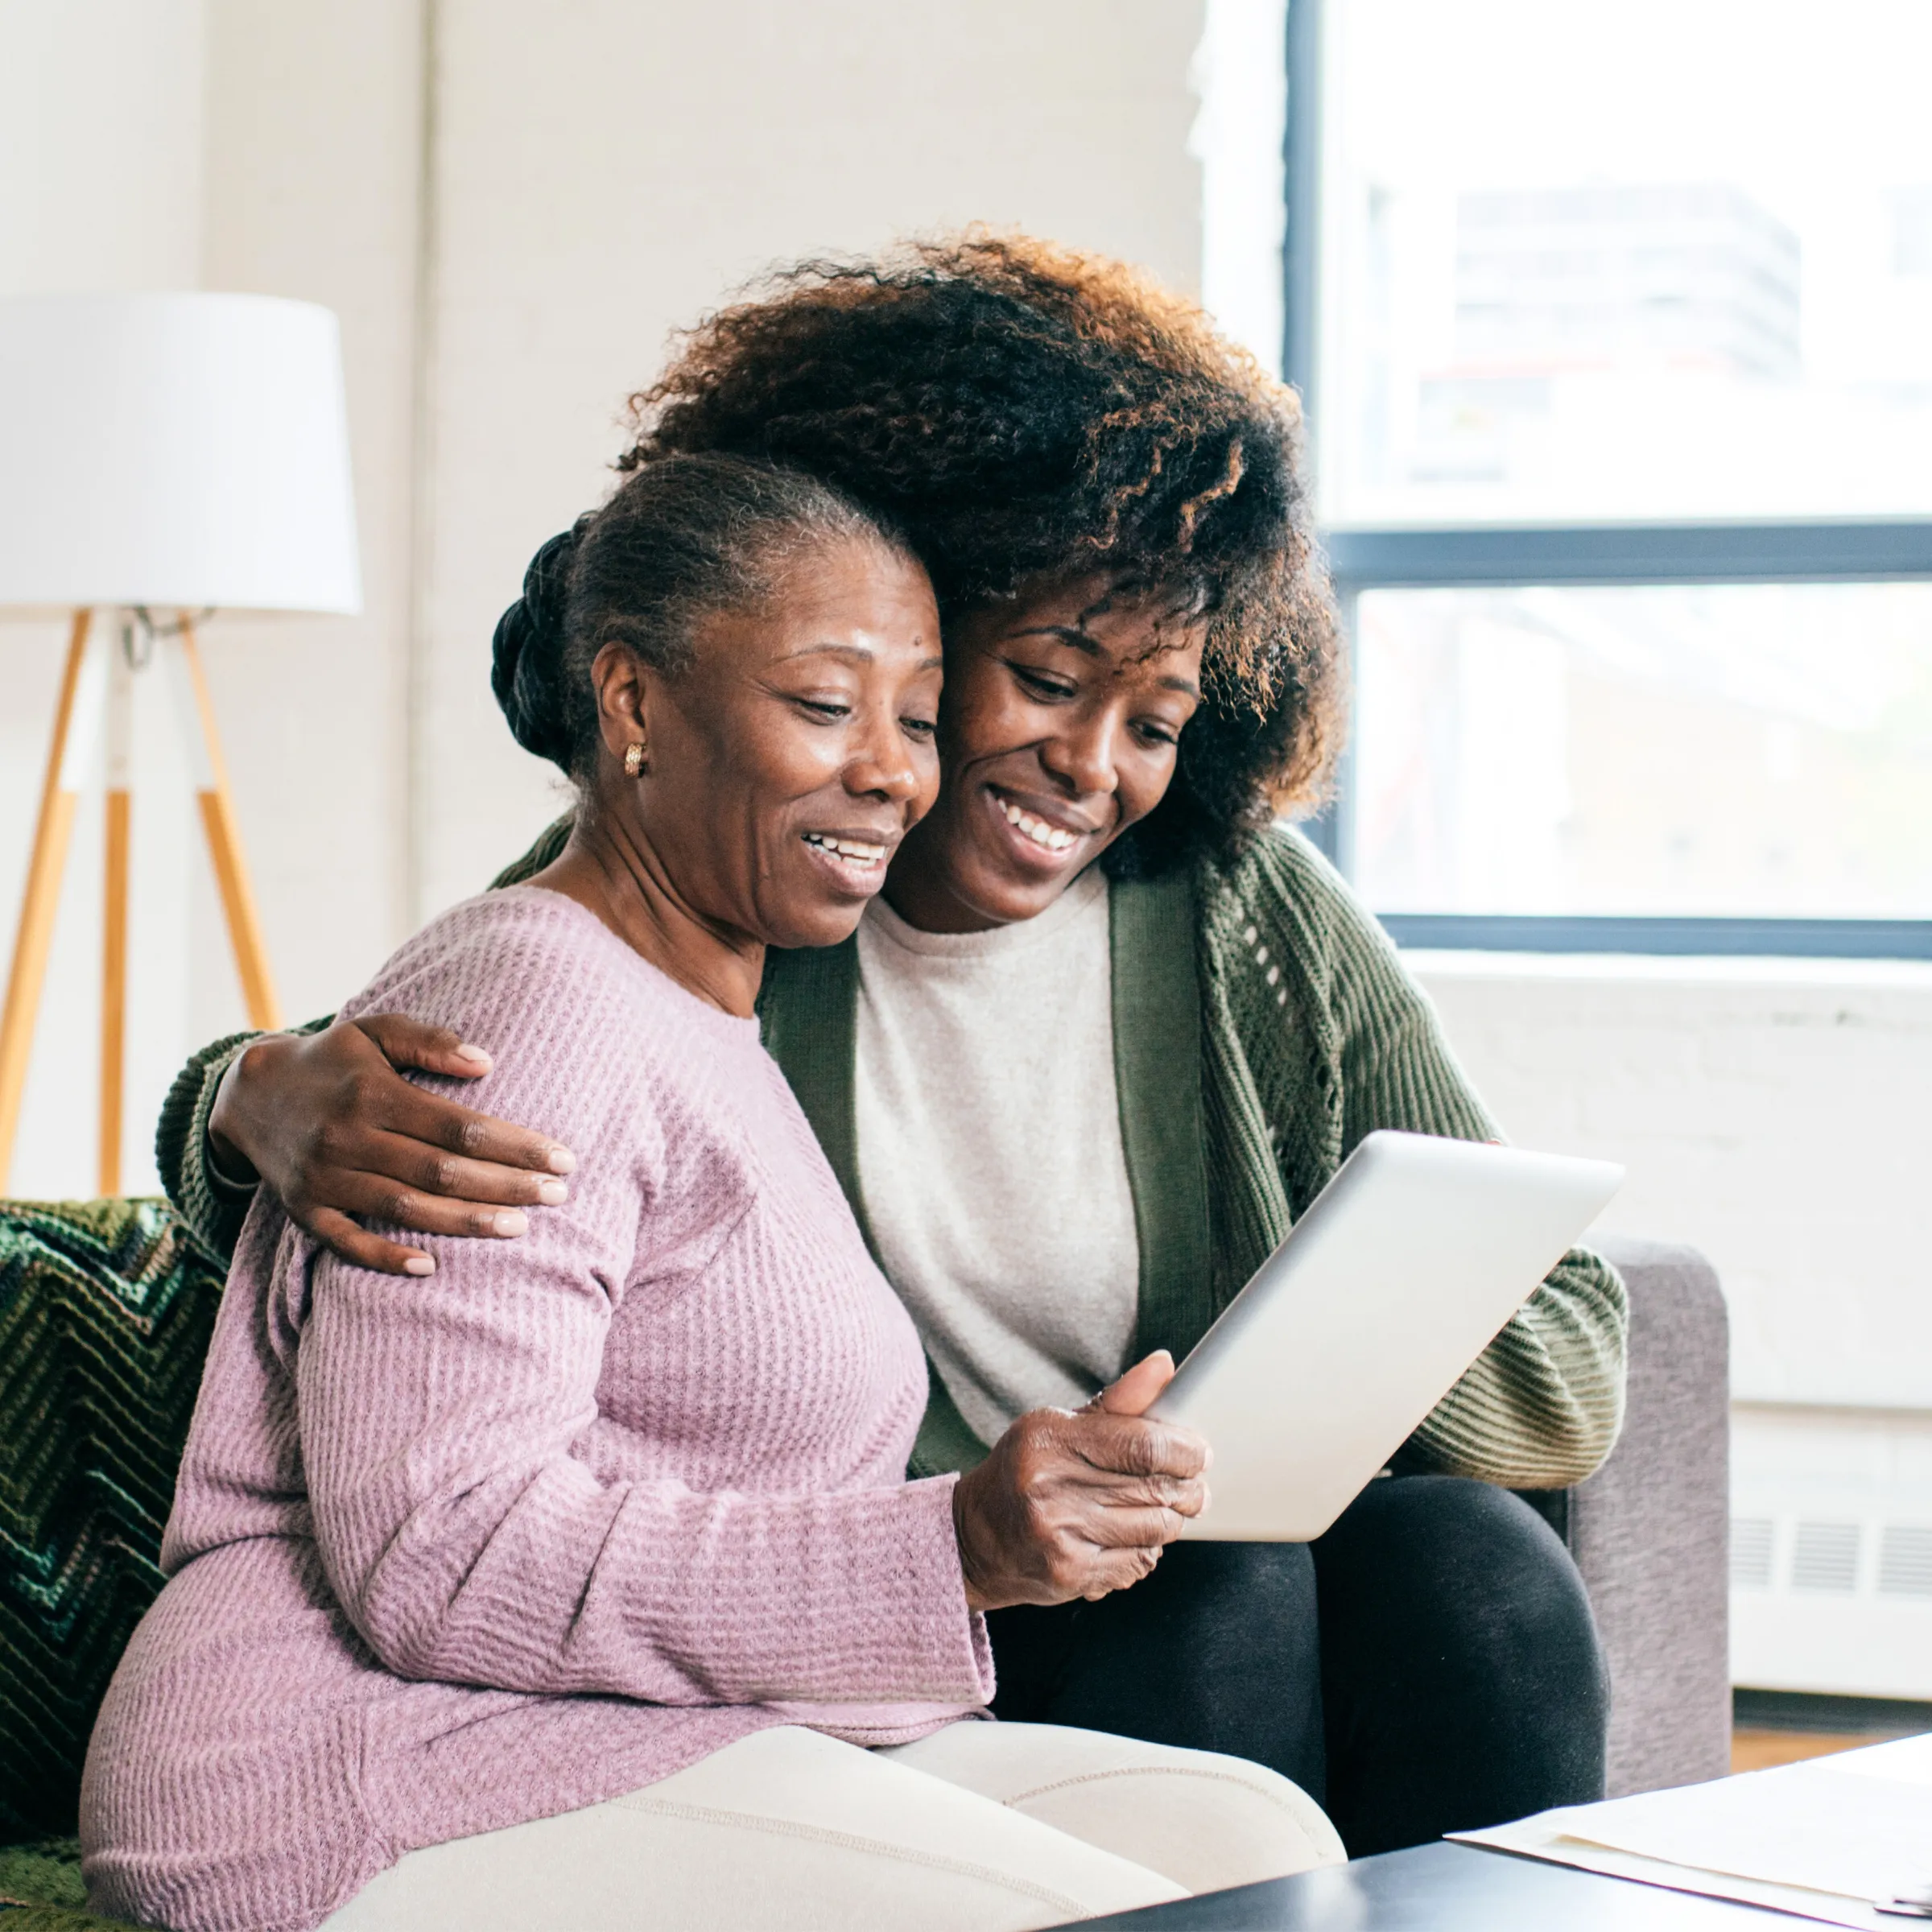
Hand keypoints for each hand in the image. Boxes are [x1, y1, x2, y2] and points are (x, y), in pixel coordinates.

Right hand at [207, 1016, 575, 1275]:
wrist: (250, 1092)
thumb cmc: (333, 1060)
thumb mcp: (374, 1030)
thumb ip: (429, 1040)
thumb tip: (488, 1062)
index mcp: (373, 1092)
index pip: (460, 1126)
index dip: (515, 1145)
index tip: (562, 1157)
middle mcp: (348, 1137)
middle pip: (441, 1171)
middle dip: (506, 1186)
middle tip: (559, 1195)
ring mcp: (324, 1178)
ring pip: (405, 1209)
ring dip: (465, 1223)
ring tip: (520, 1227)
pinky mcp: (305, 1210)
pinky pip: (346, 1242)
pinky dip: (385, 1257)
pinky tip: (431, 1267)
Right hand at [950, 1351, 1210, 1612]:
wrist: (974, 1536)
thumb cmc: (1026, 1471)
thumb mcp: (1060, 1426)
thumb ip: (1119, 1401)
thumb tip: (1165, 1364)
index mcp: (1049, 1438)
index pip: (1140, 1445)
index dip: (1183, 1450)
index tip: (1199, 1453)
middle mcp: (1049, 1486)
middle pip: (1153, 1489)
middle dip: (1188, 1489)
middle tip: (1194, 1486)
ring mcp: (1058, 1534)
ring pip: (1154, 1529)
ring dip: (1170, 1520)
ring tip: (1163, 1510)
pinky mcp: (1069, 1573)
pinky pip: (1138, 1563)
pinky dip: (1147, 1551)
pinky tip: (1131, 1538)